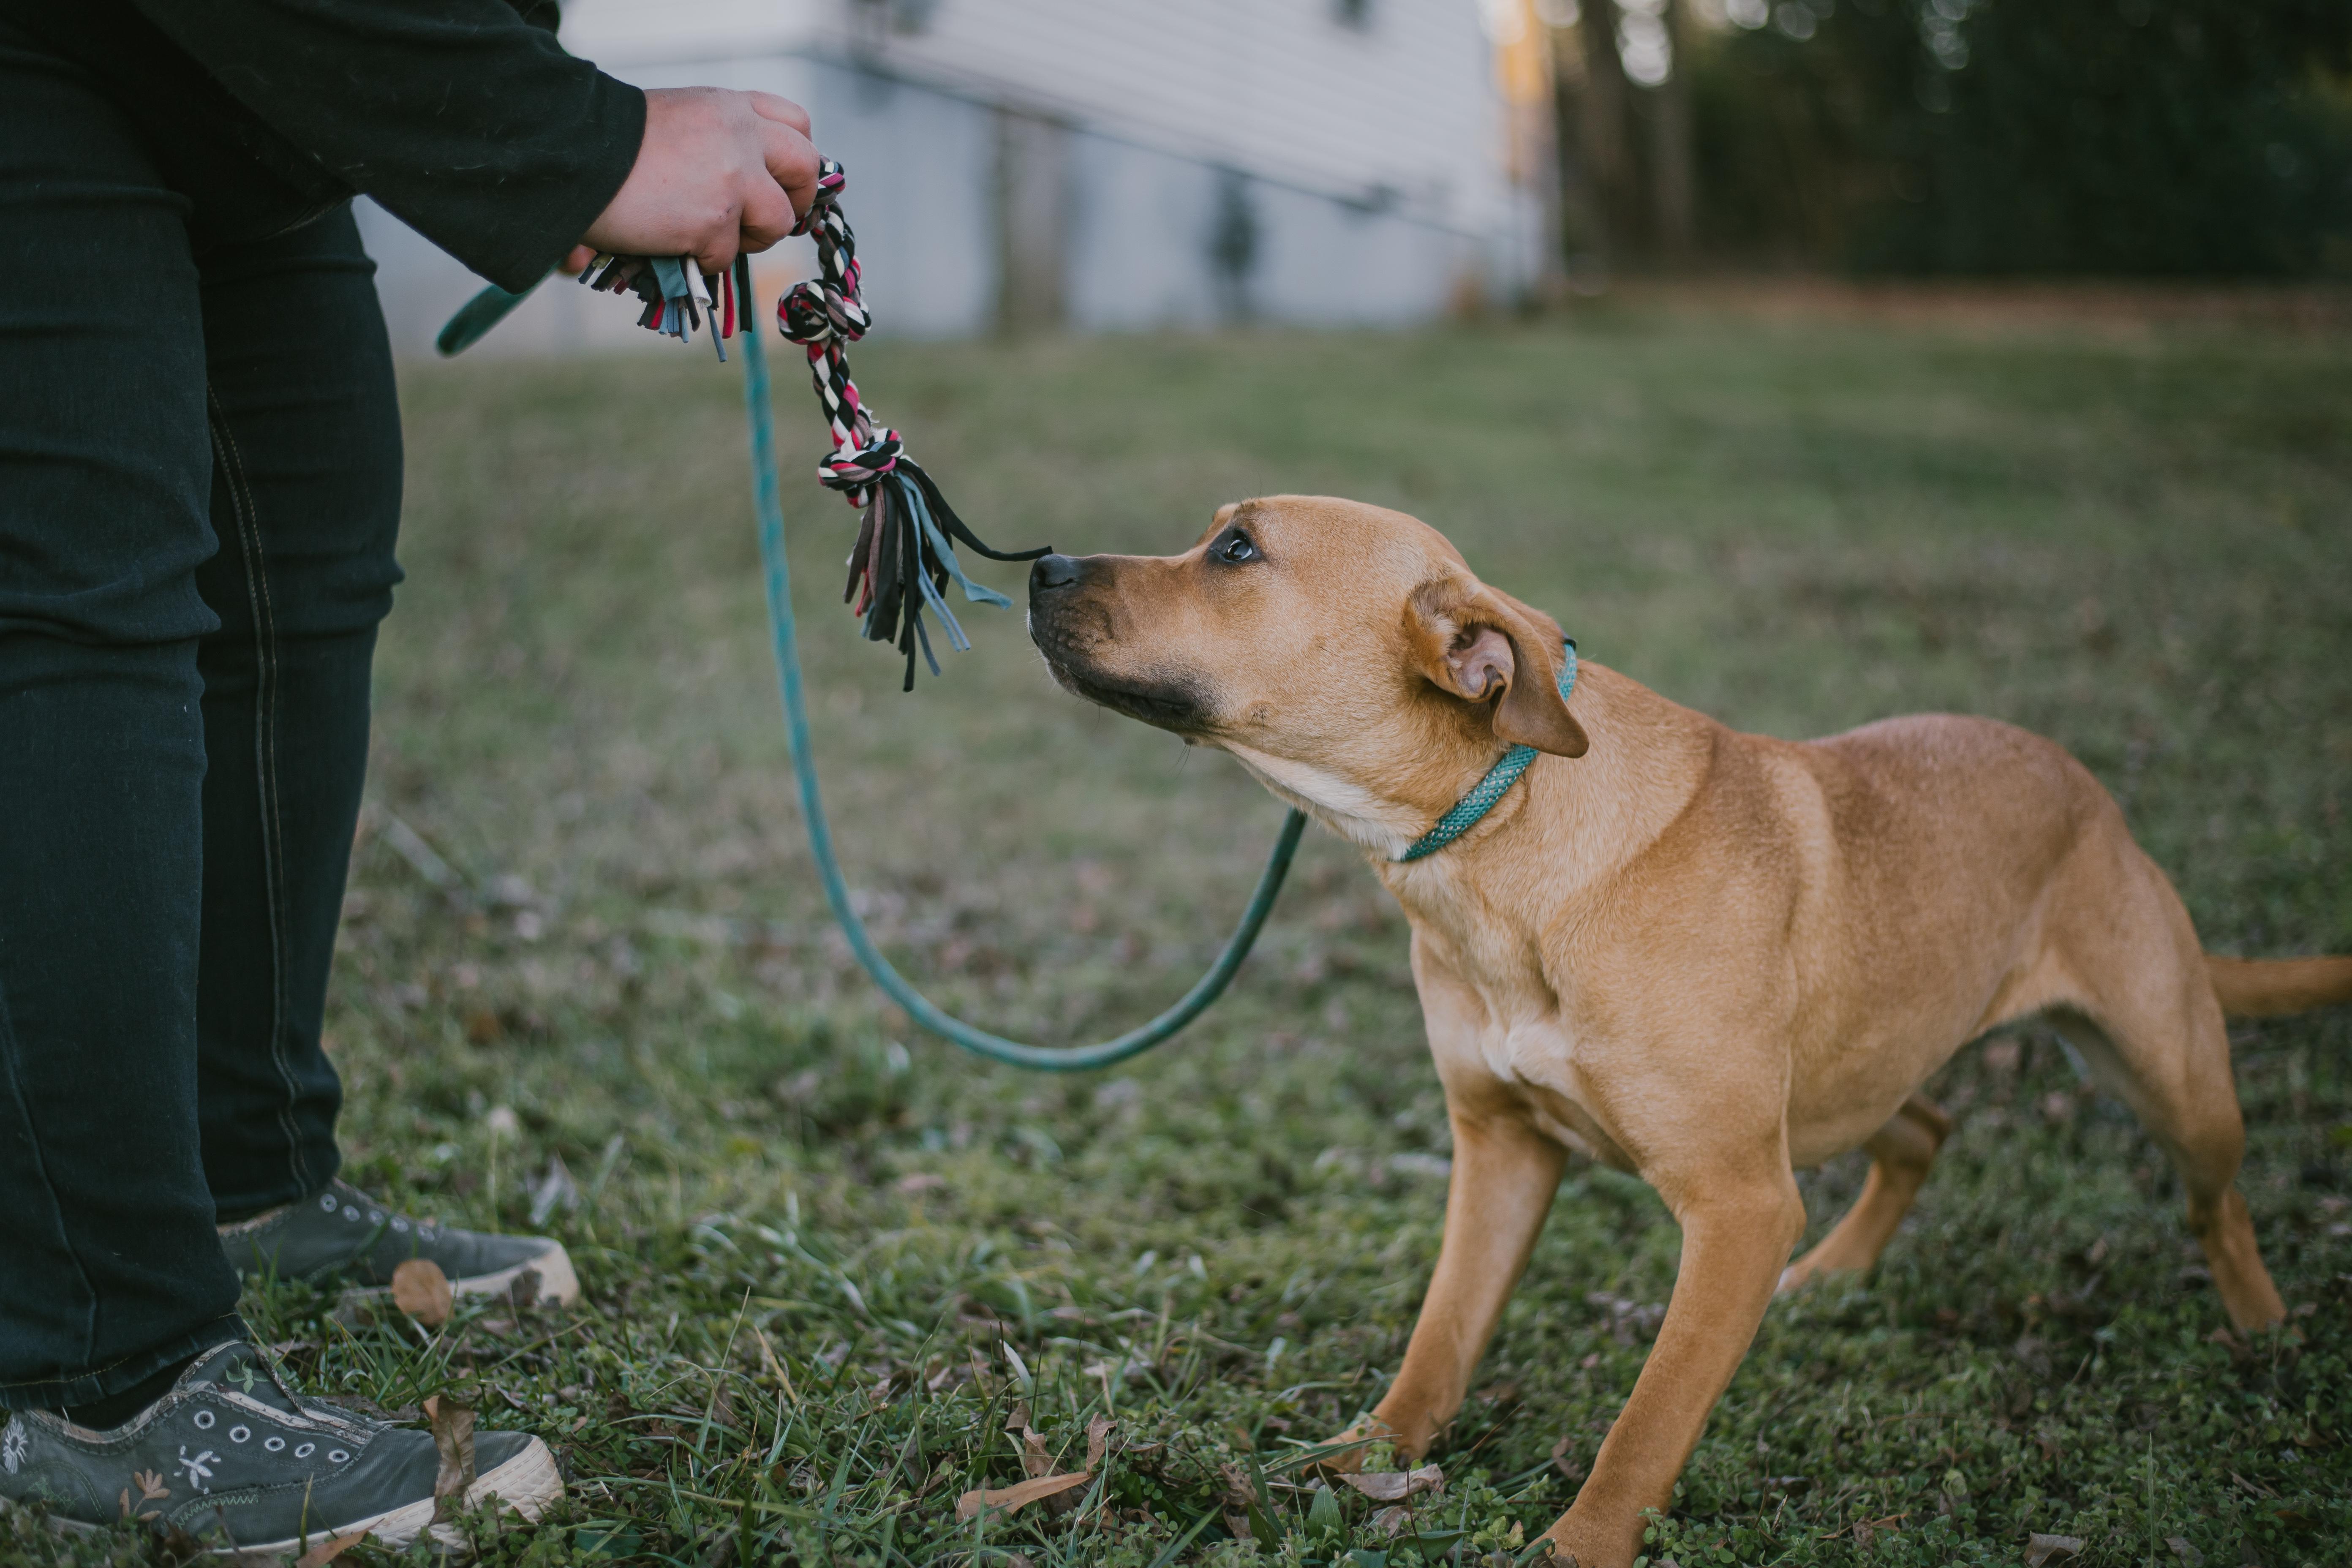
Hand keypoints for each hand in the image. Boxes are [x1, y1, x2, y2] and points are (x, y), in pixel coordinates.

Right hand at [581, 87, 820, 273]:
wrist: (573, 154)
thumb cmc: (615, 143)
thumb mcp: (680, 119)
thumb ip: (720, 140)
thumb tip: (751, 183)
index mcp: (731, 107)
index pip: (796, 125)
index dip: (796, 160)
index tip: (783, 182)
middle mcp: (741, 136)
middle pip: (805, 167)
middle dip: (796, 201)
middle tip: (767, 220)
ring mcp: (733, 179)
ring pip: (779, 220)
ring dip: (752, 238)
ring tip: (714, 237)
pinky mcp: (715, 221)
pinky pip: (728, 255)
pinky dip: (705, 260)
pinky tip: (675, 245)